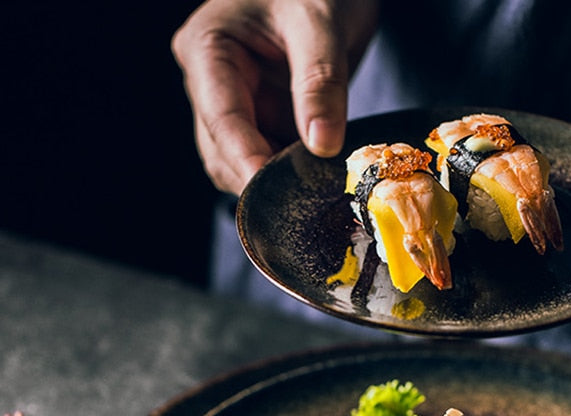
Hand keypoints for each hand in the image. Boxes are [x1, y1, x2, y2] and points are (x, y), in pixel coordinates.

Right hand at [172, 0, 378, 194]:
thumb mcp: (320, 23)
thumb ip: (320, 82)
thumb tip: (322, 144)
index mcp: (207, 49)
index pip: (222, 120)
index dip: (248, 162)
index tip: (275, 195)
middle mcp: (210, 82)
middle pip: (224, 151)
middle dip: (262, 177)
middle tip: (308, 197)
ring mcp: (235, 103)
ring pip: (241, 163)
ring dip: (276, 180)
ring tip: (317, 187)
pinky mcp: (261, 118)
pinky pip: (267, 158)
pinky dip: (290, 174)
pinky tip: (317, 177)